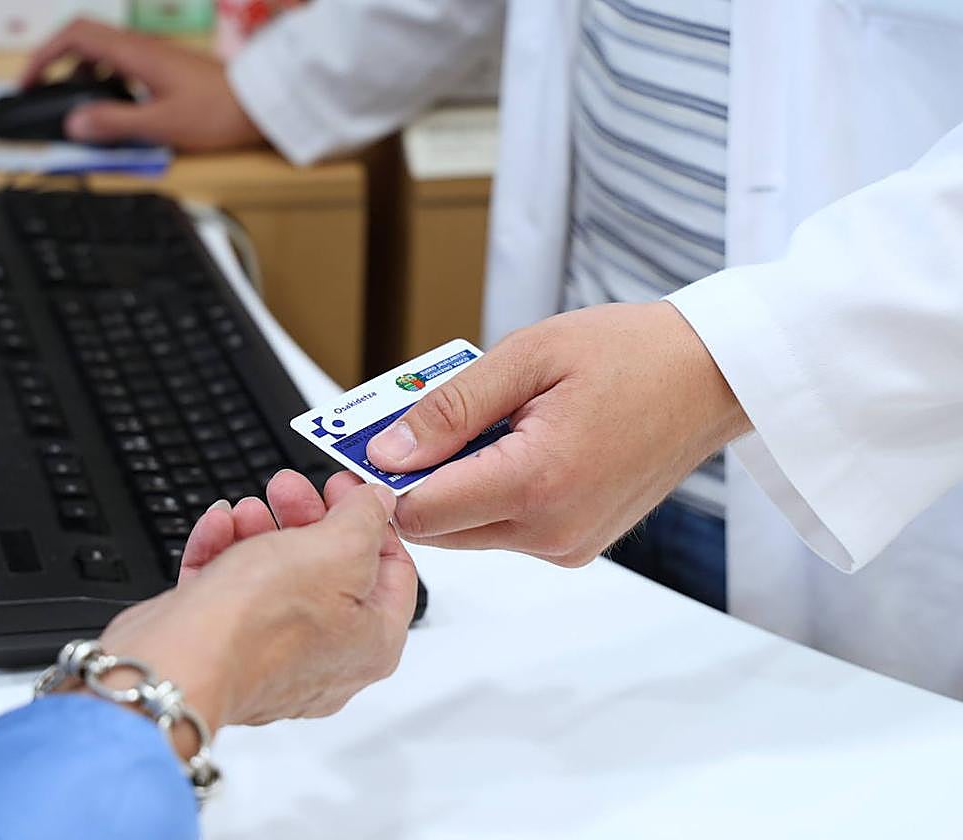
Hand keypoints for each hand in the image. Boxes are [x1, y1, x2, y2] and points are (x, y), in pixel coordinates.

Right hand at [20, 18, 264, 150]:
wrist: (261, 103)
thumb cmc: (217, 112)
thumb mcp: (162, 124)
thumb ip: (116, 123)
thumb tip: (74, 122)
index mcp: (134, 53)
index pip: (74, 35)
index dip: (43, 54)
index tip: (29, 81)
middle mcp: (141, 47)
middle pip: (84, 39)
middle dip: (57, 62)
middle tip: (45, 92)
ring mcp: (154, 56)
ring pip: (104, 54)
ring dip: (83, 75)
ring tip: (79, 107)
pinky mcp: (166, 68)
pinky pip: (124, 66)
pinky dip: (108, 82)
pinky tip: (115, 109)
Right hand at [95, 470, 417, 744]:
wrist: (178, 661)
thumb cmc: (259, 622)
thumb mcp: (336, 549)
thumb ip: (365, 519)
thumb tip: (377, 503)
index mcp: (372, 642)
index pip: (394, 572)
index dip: (373, 521)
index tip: (348, 491)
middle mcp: (329, 660)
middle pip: (331, 571)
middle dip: (306, 519)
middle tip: (290, 489)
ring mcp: (274, 659)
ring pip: (277, 580)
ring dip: (263, 532)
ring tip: (249, 508)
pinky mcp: (225, 652)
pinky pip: (231, 595)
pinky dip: (225, 555)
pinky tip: (219, 528)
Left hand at [366, 302, 751, 565]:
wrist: (711, 377)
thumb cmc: (632, 354)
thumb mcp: (527, 357)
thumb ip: (449, 410)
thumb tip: (386, 454)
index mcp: (538, 483)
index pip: (420, 513)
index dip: (383, 481)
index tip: (367, 448)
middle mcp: (553, 531)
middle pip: (439, 529)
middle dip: (416, 480)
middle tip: (416, 424)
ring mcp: (569, 544)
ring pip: (470, 532)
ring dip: (455, 485)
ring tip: (482, 424)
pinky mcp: (579, 544)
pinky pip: (507, 530)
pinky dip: (491, 493)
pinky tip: (512, 445)